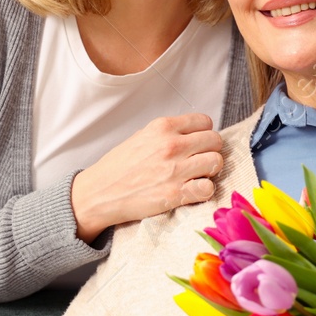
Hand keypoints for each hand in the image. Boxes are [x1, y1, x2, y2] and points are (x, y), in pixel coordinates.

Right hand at [70, 114, 224, 242]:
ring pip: (216, 162)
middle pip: (215, 141)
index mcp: (162, 127)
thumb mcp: (141, 137)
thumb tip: (193, 135)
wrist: (99, 193)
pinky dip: (204, 191)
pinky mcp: (175, 194)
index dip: (204, 133)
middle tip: (200, 161)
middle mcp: (171, 145)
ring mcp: (174, 169)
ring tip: (197, 176)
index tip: (198, 144)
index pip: (204, 121)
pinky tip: (193, 191)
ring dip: (210, 171)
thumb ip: (167, 133)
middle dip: (210, 151)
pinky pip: (208, 188)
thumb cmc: (118, 167)